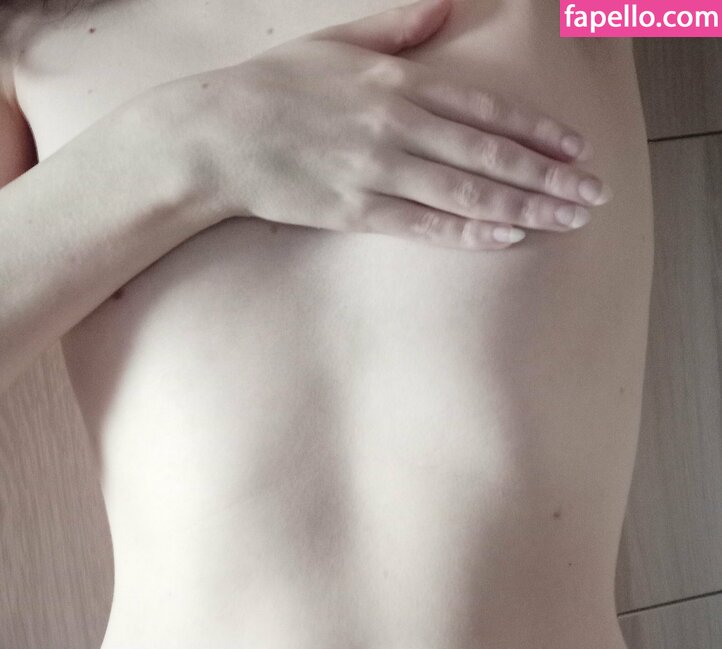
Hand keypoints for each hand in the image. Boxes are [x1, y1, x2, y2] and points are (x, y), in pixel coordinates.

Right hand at [193, 0, 611, 249]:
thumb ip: (395, 26)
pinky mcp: (353, 211)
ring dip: (523, 206)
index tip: (577, 149)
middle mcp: (395, 124)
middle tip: (594, 195)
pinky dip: (466, 230)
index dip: (536, 130)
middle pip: (488, 153)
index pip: (483, 108)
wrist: (211, 136)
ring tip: (567, 221)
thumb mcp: (334, 42)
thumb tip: (443, 8)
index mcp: (396, 81)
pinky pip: (421, 223)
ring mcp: (375, 170)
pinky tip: (505, 238)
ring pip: (465, 191)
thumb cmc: (273, 87)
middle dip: (549, 176)